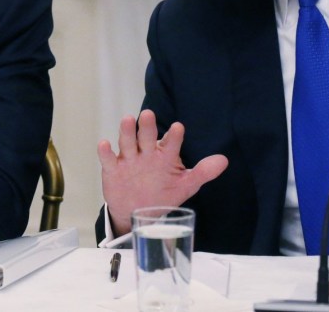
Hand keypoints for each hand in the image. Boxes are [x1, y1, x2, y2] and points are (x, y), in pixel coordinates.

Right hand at [97, 110, 227, 235]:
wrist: (138, 213)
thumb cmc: (163, 194)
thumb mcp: (185, 185)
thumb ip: (202, 172)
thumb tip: (224, 160)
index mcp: (165, 156)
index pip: (170, 143)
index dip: (174, 136)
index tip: (178, 128)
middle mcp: (146, 153)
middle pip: (146, 137)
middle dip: (147, 126)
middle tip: (148, 114)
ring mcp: (129, 160)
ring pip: (127, 143)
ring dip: (126, 132)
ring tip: (127, 120)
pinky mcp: (113, 170)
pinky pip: (108, 160)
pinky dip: (105, 152)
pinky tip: (104, 144)